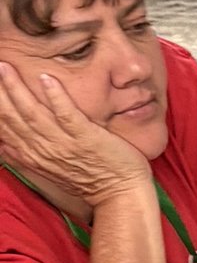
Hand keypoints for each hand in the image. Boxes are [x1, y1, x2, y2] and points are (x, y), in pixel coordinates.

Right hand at [0, 57, 155, 214]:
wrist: (119, 195)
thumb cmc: (87, 180)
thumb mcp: (48, 169)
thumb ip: (25, 155)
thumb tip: (3, 145)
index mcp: (31, 155)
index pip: (3, 128)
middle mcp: (42, 149)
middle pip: (11, 117)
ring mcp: (64, 143)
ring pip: (33, 113)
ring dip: (16, 88)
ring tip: (5, 67)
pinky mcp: (86, 137)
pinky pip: (67, 114)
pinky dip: (56, 96)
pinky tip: (46, 78)